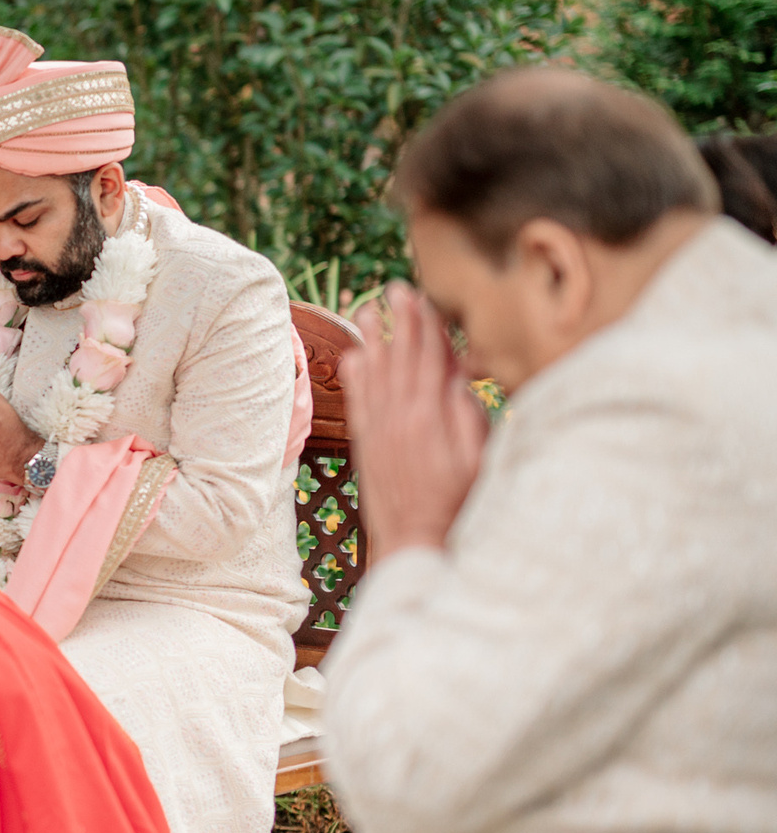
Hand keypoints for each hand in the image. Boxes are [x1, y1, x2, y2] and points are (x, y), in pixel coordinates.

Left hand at [345, 284, 485, 560]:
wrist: (415, 544)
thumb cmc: (458, 505)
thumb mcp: (478, 460)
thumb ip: (467, 417)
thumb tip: (458, 377)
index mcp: (430, 418)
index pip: (429, 360)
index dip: (425, 326)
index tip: (421, 296)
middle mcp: (399, 419)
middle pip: (400, 359)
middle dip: (399, 322)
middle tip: (393, 288)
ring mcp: (379, 431)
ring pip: (375, 375)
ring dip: (373, 340)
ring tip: (368, 308)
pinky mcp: (367, 446)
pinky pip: (359, 402)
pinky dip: (356, 377)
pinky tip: (353, 356)